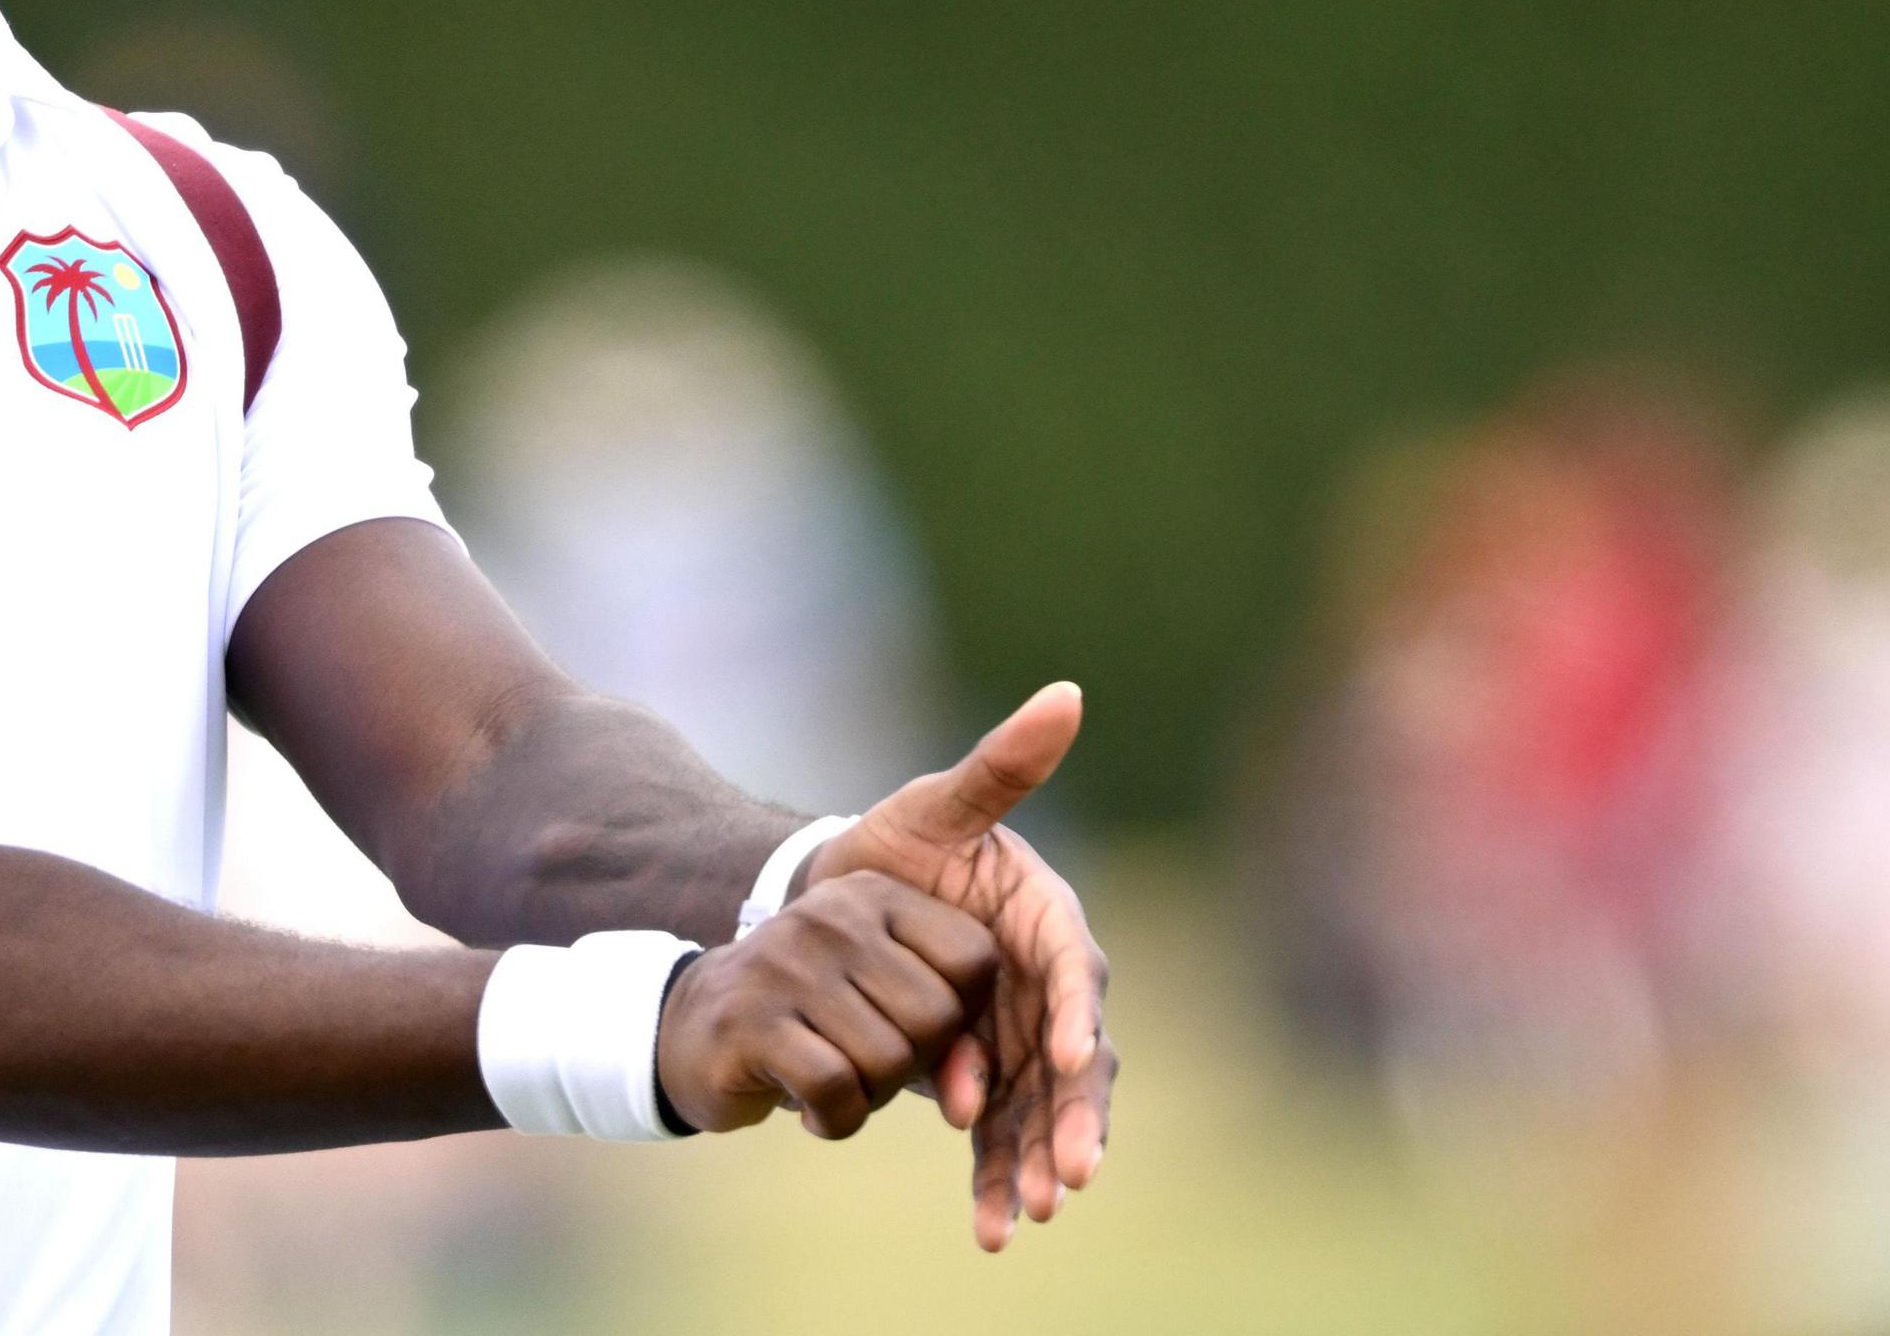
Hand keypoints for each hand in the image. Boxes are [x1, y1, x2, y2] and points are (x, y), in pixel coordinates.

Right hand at [652, 874, 997, 1141]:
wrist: (694, 1030)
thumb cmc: (813, 1021)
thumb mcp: (885, 1008)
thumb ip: (947, 1041)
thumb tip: (970, 1105)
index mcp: (872, 895)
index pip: (974, 956)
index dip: (964, 1015)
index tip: (915, 1027)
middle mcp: (830, 916)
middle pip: (936, 1016)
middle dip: (914, 1064)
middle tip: (868, 1064)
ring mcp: (785, 963)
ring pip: (888, 1058)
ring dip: (871, 1096)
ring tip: (837, 1082)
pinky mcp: (749, 1020)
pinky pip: (835, 1087)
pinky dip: (836, 1119)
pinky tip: (812, 1109)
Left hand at [804, 682, 1116, 1251]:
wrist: (841, 902)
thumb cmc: (895, 845)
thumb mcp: (935, 805)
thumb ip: (1000, 764)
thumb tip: (1065, 692)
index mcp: (1046, 921)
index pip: (1076, 969)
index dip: (1078, 1012)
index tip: (1070, 1054)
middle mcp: (1048, 988)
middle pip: (1076, 1060)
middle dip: (1073, 1116)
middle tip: (1070, 1170)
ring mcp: (1021, 1038)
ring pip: (1043, 1109)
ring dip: (1039, 1162)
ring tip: (1029, 1212)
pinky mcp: (987, 1076)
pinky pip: (1001, 1133)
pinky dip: (998, 1177)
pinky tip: (992, 1226)